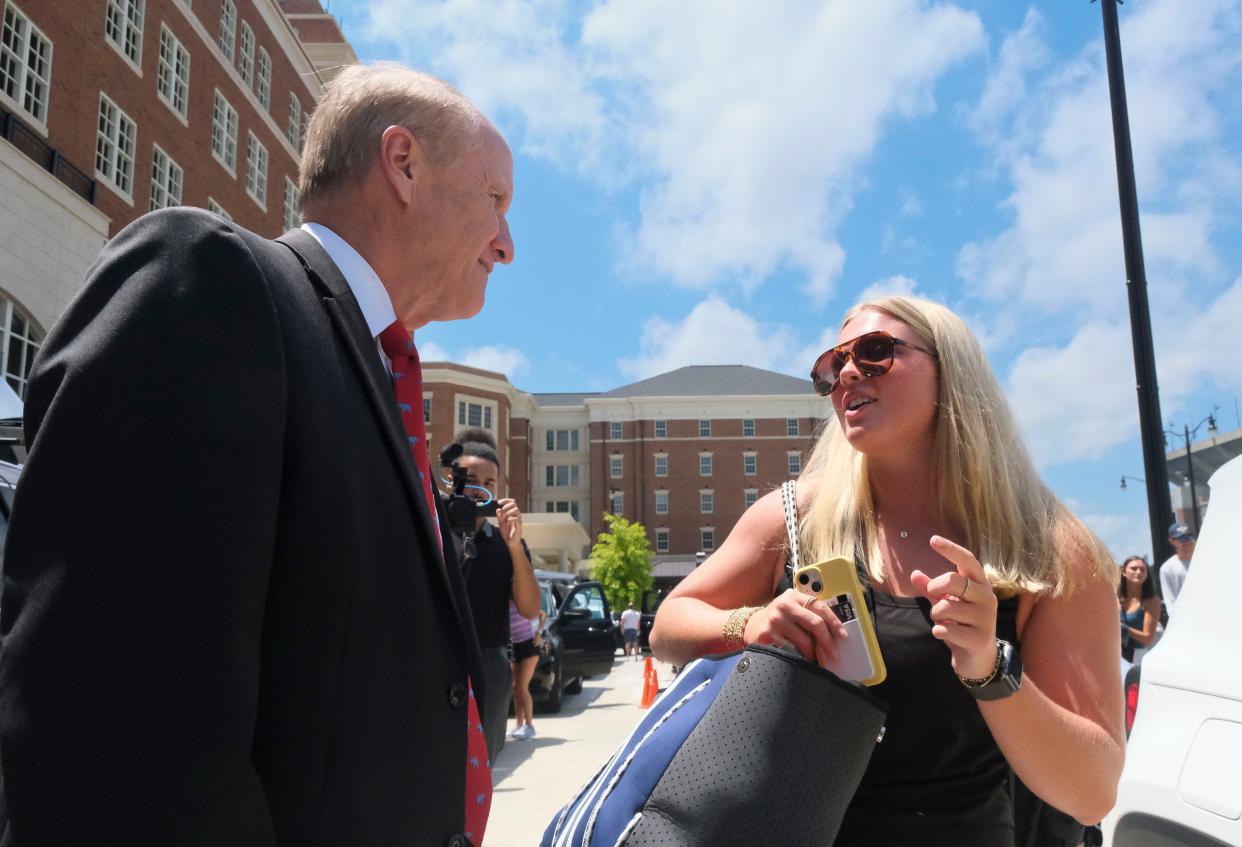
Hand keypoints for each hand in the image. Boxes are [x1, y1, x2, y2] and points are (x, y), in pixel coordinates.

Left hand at [495, 498, 522, 544]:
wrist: (510, 542)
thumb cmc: (507, 532)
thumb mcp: (500, 523)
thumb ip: (499, 516)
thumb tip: (498, 509)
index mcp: (512, 513)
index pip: (511, 502)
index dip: (505, 500)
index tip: (499, 502)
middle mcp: (516, 515)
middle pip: (514, 504)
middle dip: (506, 506)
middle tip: (502, 511)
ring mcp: (518, 520)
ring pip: (516, 510)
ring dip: (508, 512)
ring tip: (505, 517)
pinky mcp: (519, 525)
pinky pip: (517, 519)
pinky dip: (511, 519)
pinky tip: (507, 523)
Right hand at [742, 589, 848, 666]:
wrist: (751, 625)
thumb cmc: (779, 619)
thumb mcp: (792, 609)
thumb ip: (809, 613)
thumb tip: (835, 632)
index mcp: (794, 596)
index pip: (820, 607)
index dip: (834, 622)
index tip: (843, 636)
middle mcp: (784, 605)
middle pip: (815, 624)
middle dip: (828, 642)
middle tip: (834, 654)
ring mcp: (775, 620)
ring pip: (805, 641)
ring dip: (812, 652)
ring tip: (813, 656)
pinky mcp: (767, 635)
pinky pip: (791, 650)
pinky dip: (799, 656)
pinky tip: (799, 657)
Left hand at [910, 535, 998, 679]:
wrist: (980, 659)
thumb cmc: (962, 624)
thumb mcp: (946, 603)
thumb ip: (932, 589)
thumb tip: (914, 574)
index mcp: (980, 585)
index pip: (968, 561)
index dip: (951, 550)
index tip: (933, 540)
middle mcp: (987, 598)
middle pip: (954, 581)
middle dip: (936, 587)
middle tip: (935, 596)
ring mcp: (986, 619)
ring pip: (946, 607)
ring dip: (936, 615)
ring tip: (943, 622)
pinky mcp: (979, 639)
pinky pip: (946, 630)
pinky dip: (939, 632)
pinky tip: (945, 635)